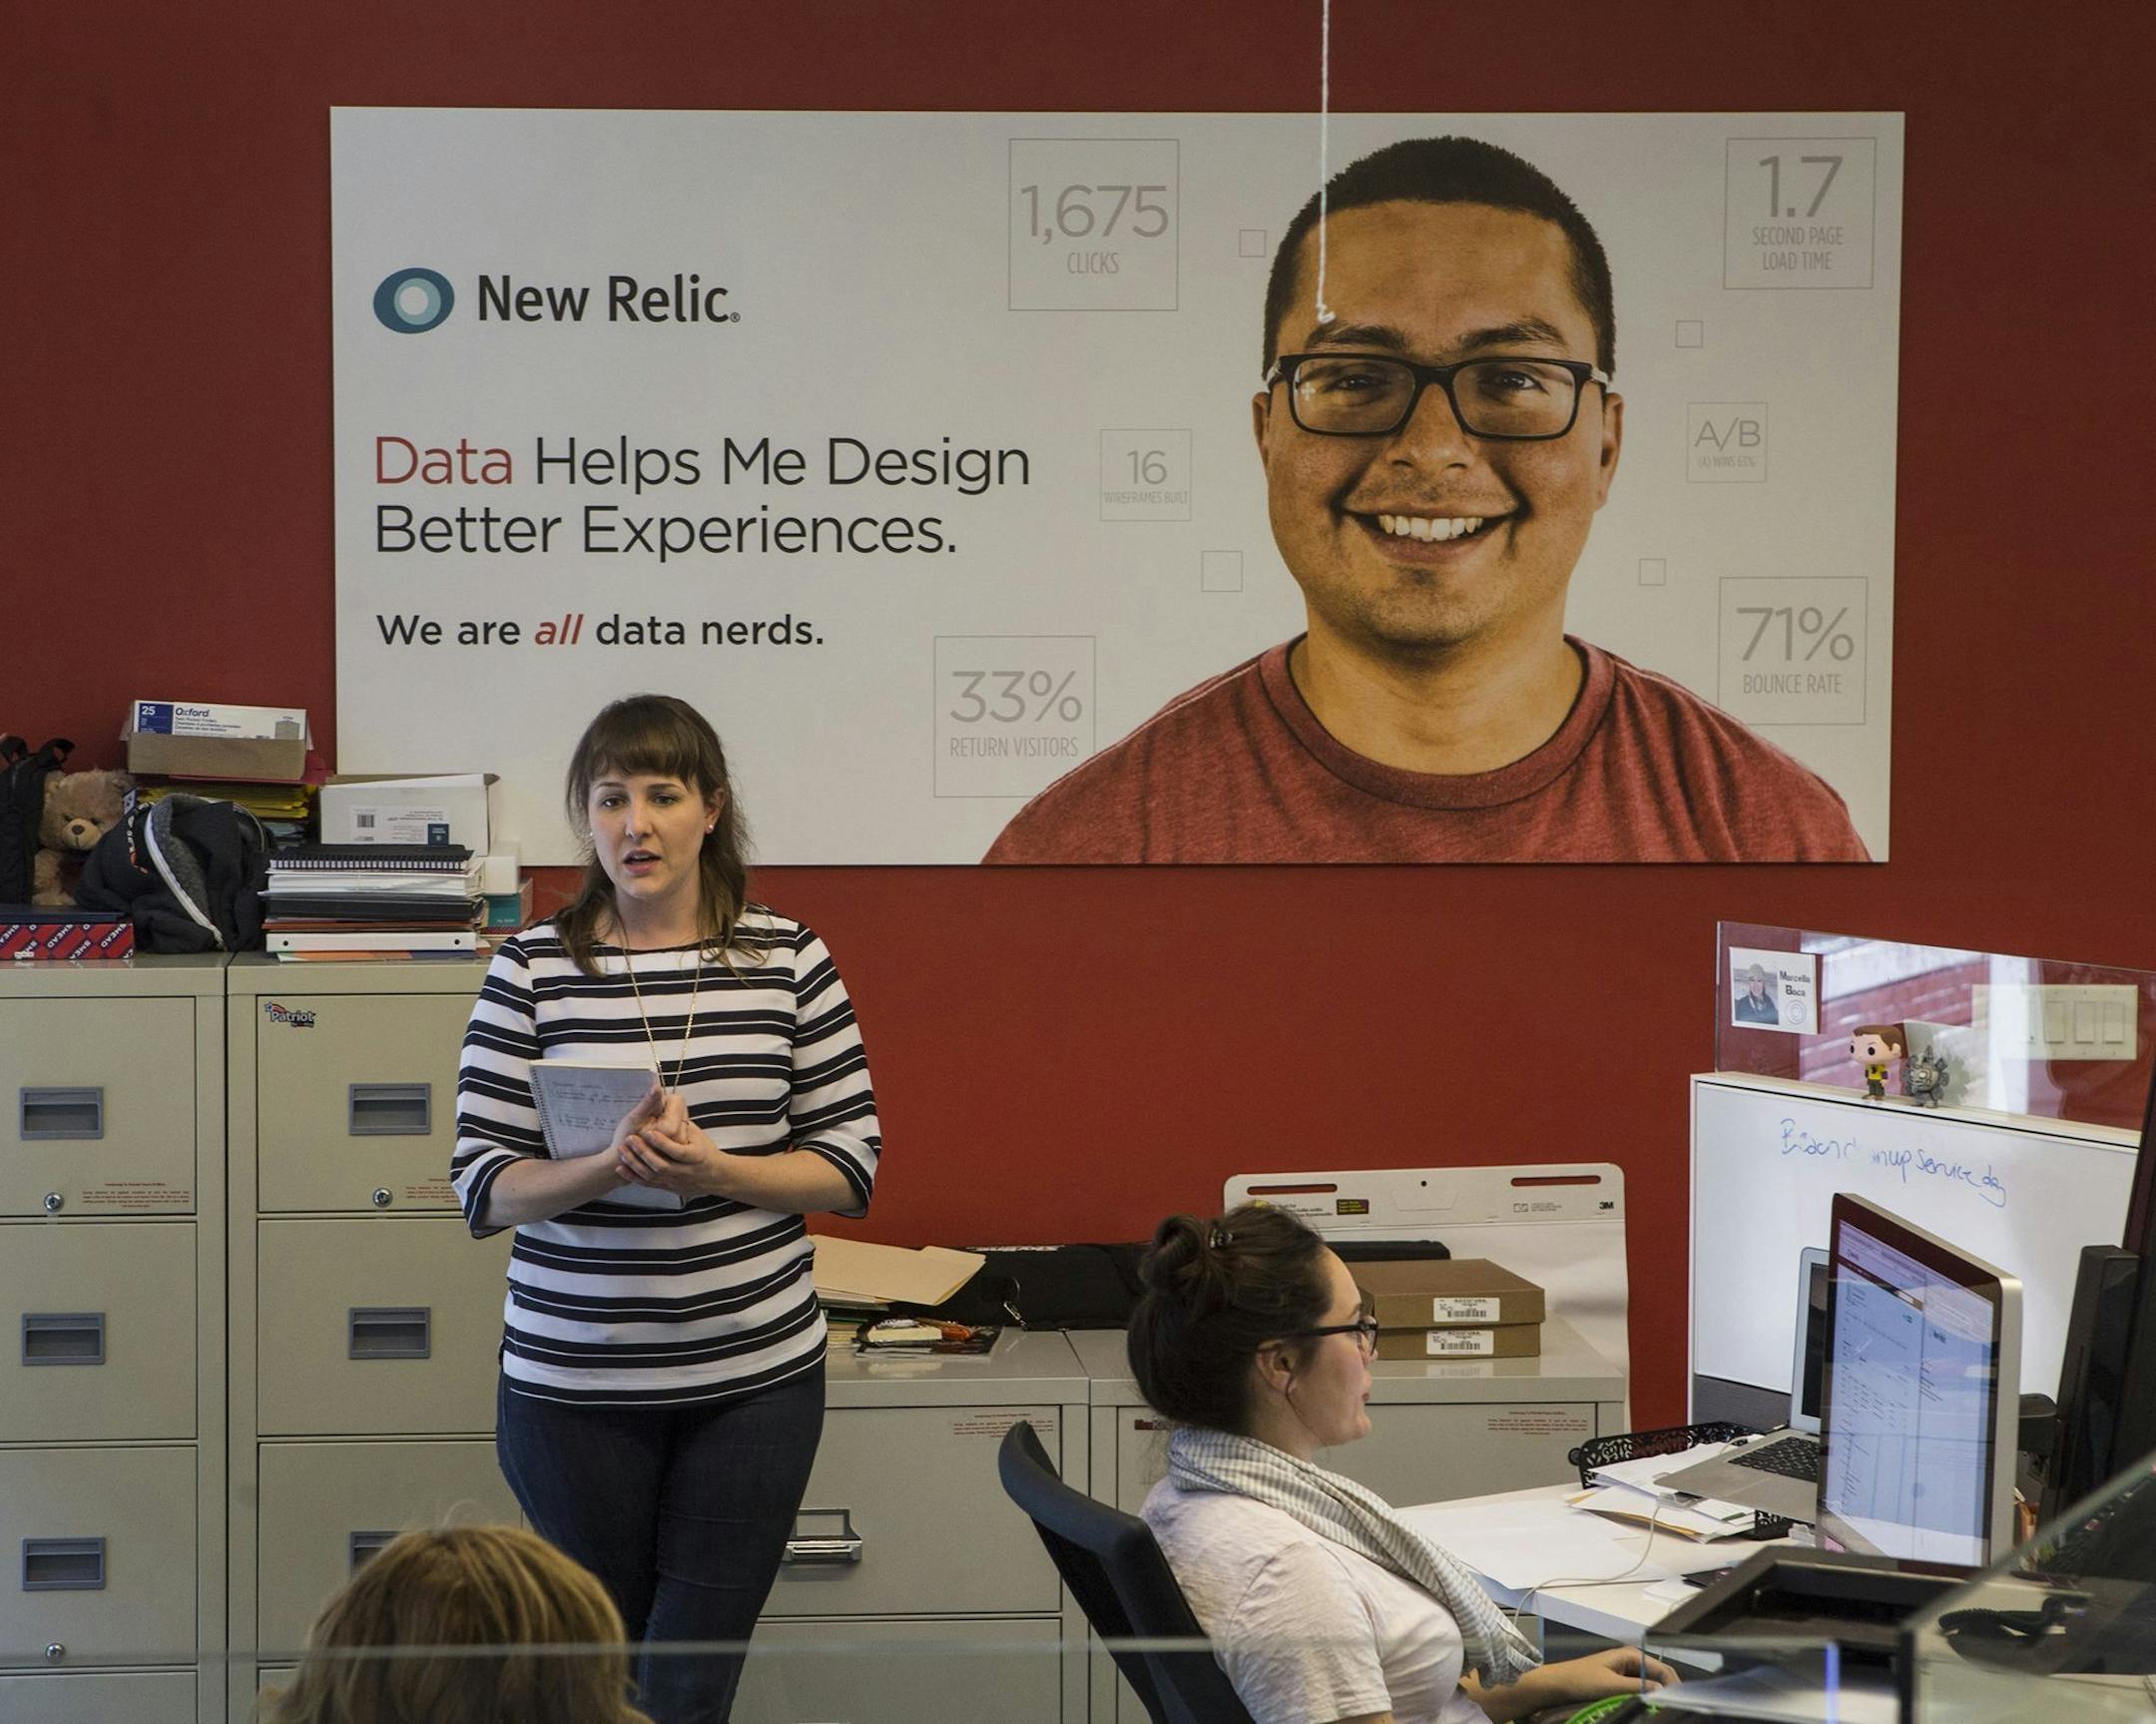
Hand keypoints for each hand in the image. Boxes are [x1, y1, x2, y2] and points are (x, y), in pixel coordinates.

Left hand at [616, 1091, 732, 1197]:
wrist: (714, 1176)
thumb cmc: (705, 1152)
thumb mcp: (699, 1136)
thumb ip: (682, 1126)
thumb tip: (666, 1108)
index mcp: (695, 1156)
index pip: (677, 1151)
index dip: (662, 1143)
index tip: (649, 1132)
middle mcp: (685, 1171)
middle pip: (661, 1165)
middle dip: (644, 1152)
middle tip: (630, 1139)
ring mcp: (675, 1181)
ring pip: (652, 1175)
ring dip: (635, 1163)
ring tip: (623, 1150)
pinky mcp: (667, 1187)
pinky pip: (647, 1183)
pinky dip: (632, 1176)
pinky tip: (621, 1167)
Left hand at [1533, 1647, 1677, 1705]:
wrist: (1558, 1685)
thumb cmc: (1580, 1680)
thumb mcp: (1611, 1685)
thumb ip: (1638, 1688)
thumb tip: (1662, 1691)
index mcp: (1631, 1655)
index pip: (1663, 1669)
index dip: (1674, 1685)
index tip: (1680, 1701)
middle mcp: (1631, 1661)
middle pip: (1659, 1677)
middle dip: (1668, 1690)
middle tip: (1674, 1707)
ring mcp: (1626, 1672)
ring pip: (1651, 1685)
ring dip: (1657, 1696)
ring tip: (1662, 1708)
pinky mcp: (1621, 1683)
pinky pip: (1640, 1691)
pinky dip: (1646, 1698)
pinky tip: (1648, 1707)